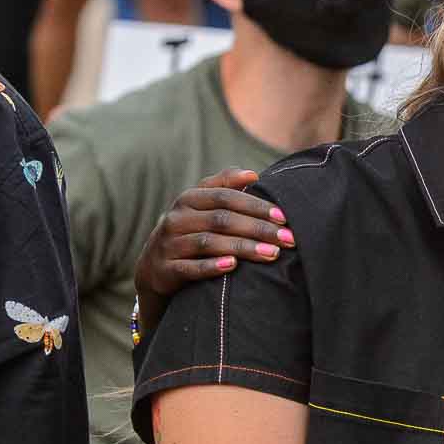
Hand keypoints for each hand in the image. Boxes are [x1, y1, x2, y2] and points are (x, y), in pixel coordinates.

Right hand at [133, 170, 289, 335]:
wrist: (154, 266)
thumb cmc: (191, 230)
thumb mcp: (202, 206)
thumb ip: (225, 186)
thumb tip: (253, 174)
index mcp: (189, 199)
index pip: (225, 197)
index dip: (256, 205)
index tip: (284, 217)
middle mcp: (177, 218)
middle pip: (222, 219)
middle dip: (258, 228)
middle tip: (288, 239)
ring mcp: (169, 243)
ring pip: (209, 242)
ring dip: (243, 247)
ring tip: (273, 254)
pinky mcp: (165, 269)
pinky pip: (190, 267)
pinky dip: (211, 266)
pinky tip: (233, 266)